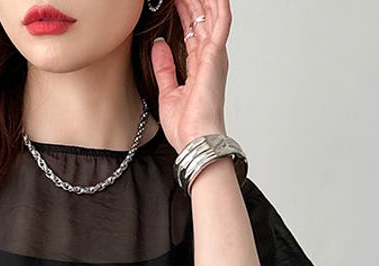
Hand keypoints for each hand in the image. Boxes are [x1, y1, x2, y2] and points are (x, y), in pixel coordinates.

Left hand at [150, 0, 231, 150]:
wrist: (194, 139)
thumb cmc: (186, 126)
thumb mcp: (167, 92)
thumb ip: (164, 67)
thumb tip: (158, 45)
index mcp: (199, 67)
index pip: (191, 31)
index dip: (183, 12)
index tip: (172, 0)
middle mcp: (209, 58)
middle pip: (201, 18)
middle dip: (190, 0)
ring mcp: (214, 55)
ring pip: (211, 14)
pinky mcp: (215, 54)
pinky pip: (221, 19)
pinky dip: (217, 3)